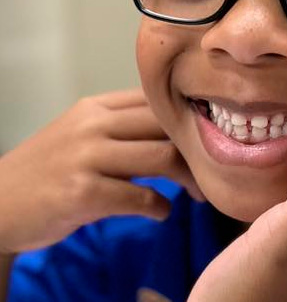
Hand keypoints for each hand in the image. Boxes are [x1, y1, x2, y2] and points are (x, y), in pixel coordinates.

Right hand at [0, 88, 203, 253]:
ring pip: (160, 157)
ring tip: (197, 192)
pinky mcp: (81, 193)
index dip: (186, 117)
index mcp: (96, 107)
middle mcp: (93, 125)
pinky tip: (161, 212)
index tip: (207, 135)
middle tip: (210, 167)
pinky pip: (138, 197)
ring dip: (187, 179)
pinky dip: (158, 207)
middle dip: (194, 147)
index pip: (155, 100)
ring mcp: (86, 157)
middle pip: (164, 125)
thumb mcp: (80, 132)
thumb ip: (121, 124)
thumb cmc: (48, 168)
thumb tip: (173, 125)